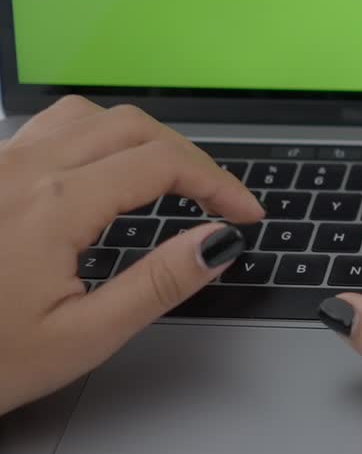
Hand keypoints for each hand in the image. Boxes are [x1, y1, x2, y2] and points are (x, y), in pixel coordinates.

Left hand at [0, 96, 262, 415]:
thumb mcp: (82, 337)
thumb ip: (157, 284)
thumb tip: (215, 244)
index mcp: (54, 206)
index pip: (162, 164)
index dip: (219, 183)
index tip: (245, 214)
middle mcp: (24, 170)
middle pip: (132, 126)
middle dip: (188, 157)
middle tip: (218, 198)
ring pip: (87, 115)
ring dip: (140, 137)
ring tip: (168, 177)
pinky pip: (48, 128)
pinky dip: (94, 136)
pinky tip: (100, 171)